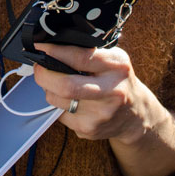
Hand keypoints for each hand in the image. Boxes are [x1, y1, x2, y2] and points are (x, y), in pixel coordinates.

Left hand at [32, 42, 152, 144]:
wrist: (136, 114)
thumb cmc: (118, 81)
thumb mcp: (114, 60)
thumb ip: (90, 52)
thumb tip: (53, 47)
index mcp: (117, 67)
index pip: (80, 57)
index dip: (54, 51)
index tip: (39, 46)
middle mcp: (112, 91)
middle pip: (66, 85)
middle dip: (43, 74)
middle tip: (38, 67)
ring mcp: (101, 114)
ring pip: (57, 100)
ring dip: (49, 89)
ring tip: (55, 82)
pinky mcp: (89, 129)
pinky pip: (60, 114)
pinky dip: (58, 104)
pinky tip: (69, 100)